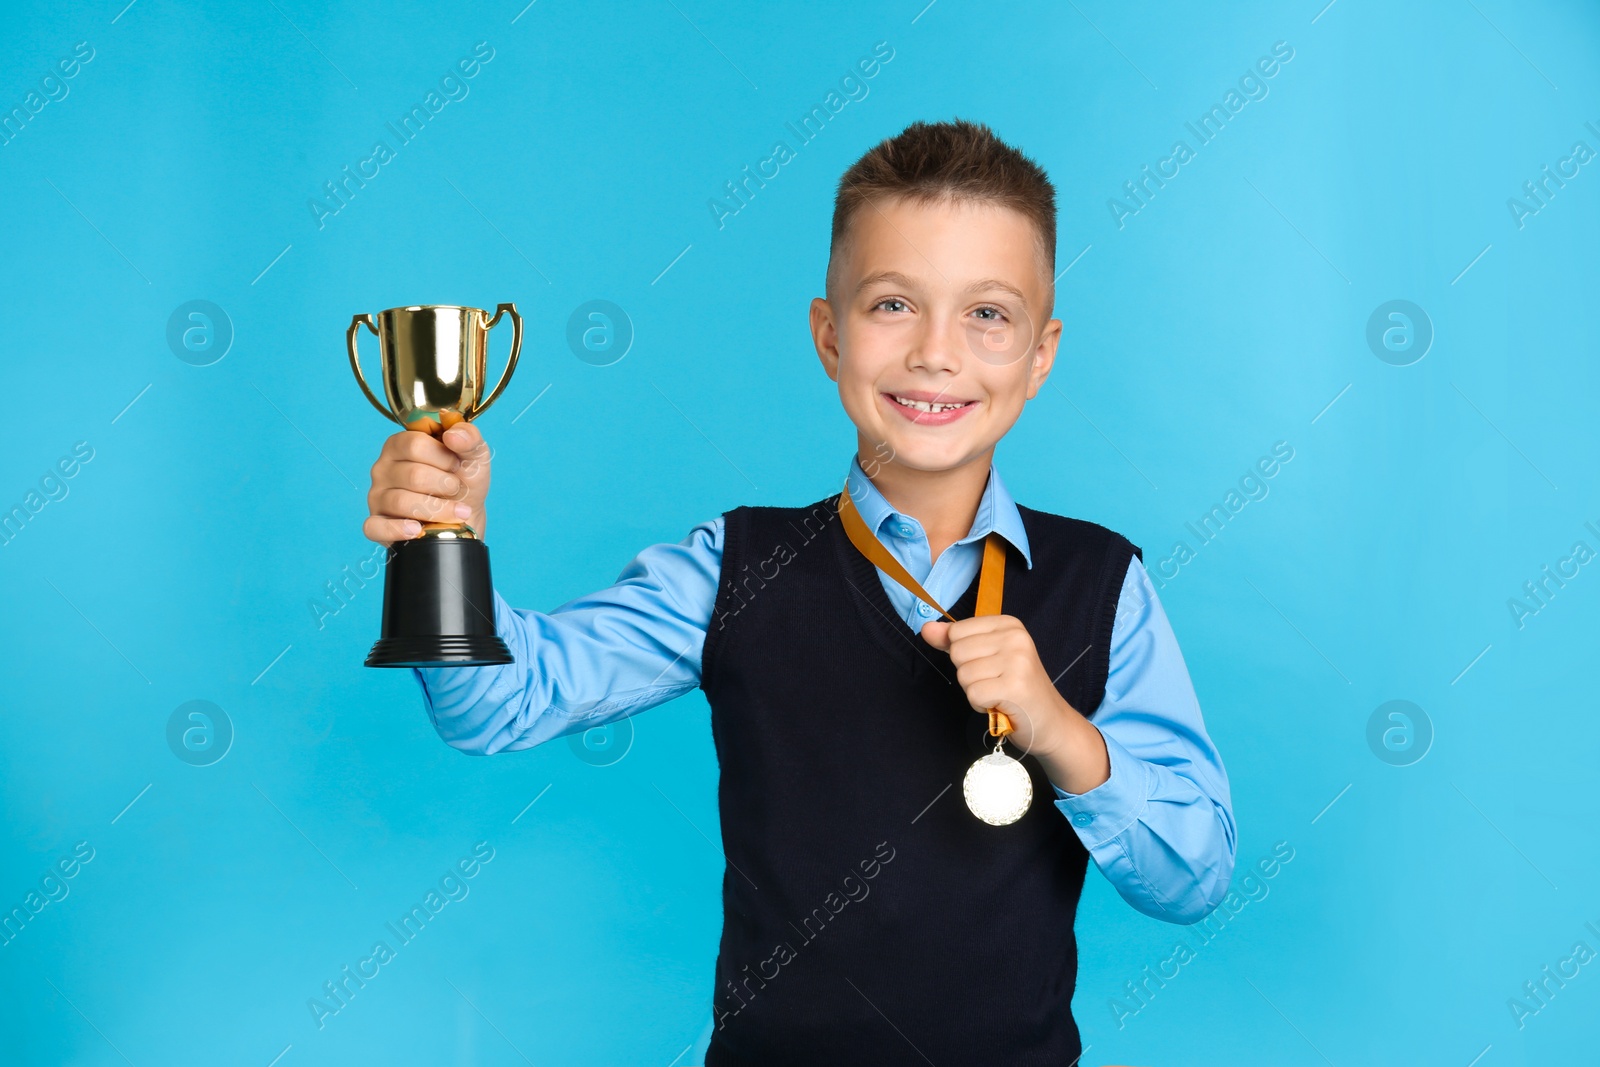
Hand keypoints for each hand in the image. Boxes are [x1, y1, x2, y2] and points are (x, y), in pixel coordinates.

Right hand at [363, 419, 491, 544]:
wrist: (464, 517)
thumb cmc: (463, 481)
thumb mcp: (474, 456)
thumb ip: (470, 438)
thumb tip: (454, 434)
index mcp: (400, 444)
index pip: (415, 444)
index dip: (444, 457)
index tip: (457, 465)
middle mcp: (383, 468)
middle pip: (413, 475)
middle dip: (445, 485)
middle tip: (456, 488)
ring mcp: (377, 496)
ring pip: (401, 502)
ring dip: (438, 509)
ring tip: (457, 512)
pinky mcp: (376, 523)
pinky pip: (376, 526)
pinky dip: (398, 529)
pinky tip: (418, 529)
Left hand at [921, 615, 1109, 793]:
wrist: (1051, 722)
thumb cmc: (1016, 688)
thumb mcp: (986, 656)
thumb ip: (954, 641)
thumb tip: (926, 629)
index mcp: (1009, 624)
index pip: (957, 631)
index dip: (964, 654)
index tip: (988, 665)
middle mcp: (1015, 637)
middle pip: (957, 652)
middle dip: (968, 674)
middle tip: (995, 682)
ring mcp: (1017, 661)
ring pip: (963, 674)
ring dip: (976, 691)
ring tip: (999, 693)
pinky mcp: (1015, 686)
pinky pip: (973, 694)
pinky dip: (981, 705)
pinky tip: (1001, 704)